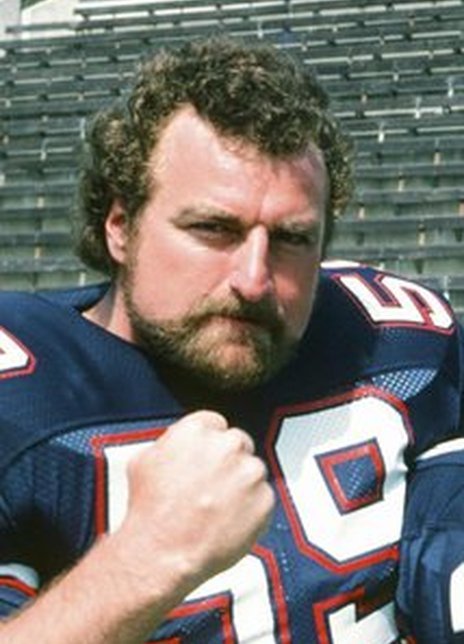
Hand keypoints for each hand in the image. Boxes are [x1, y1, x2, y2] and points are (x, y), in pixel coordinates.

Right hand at [117, 410, 274, 591]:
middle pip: (237, 443)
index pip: (215, 425)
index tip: (207, 458)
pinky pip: (263, 498)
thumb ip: (170, 444)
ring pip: (252, 470)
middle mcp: (227, 445)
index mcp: (197, 430)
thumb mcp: (144, 461)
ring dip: (241, 484)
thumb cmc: (150, 511)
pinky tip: (229, 521)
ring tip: (217, 508)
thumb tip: (178, 445)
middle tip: (212, 486)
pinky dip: (252, 509)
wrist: (163, 552)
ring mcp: (249, 472)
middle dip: (227, 462)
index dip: (209, 444)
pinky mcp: (265, 499)